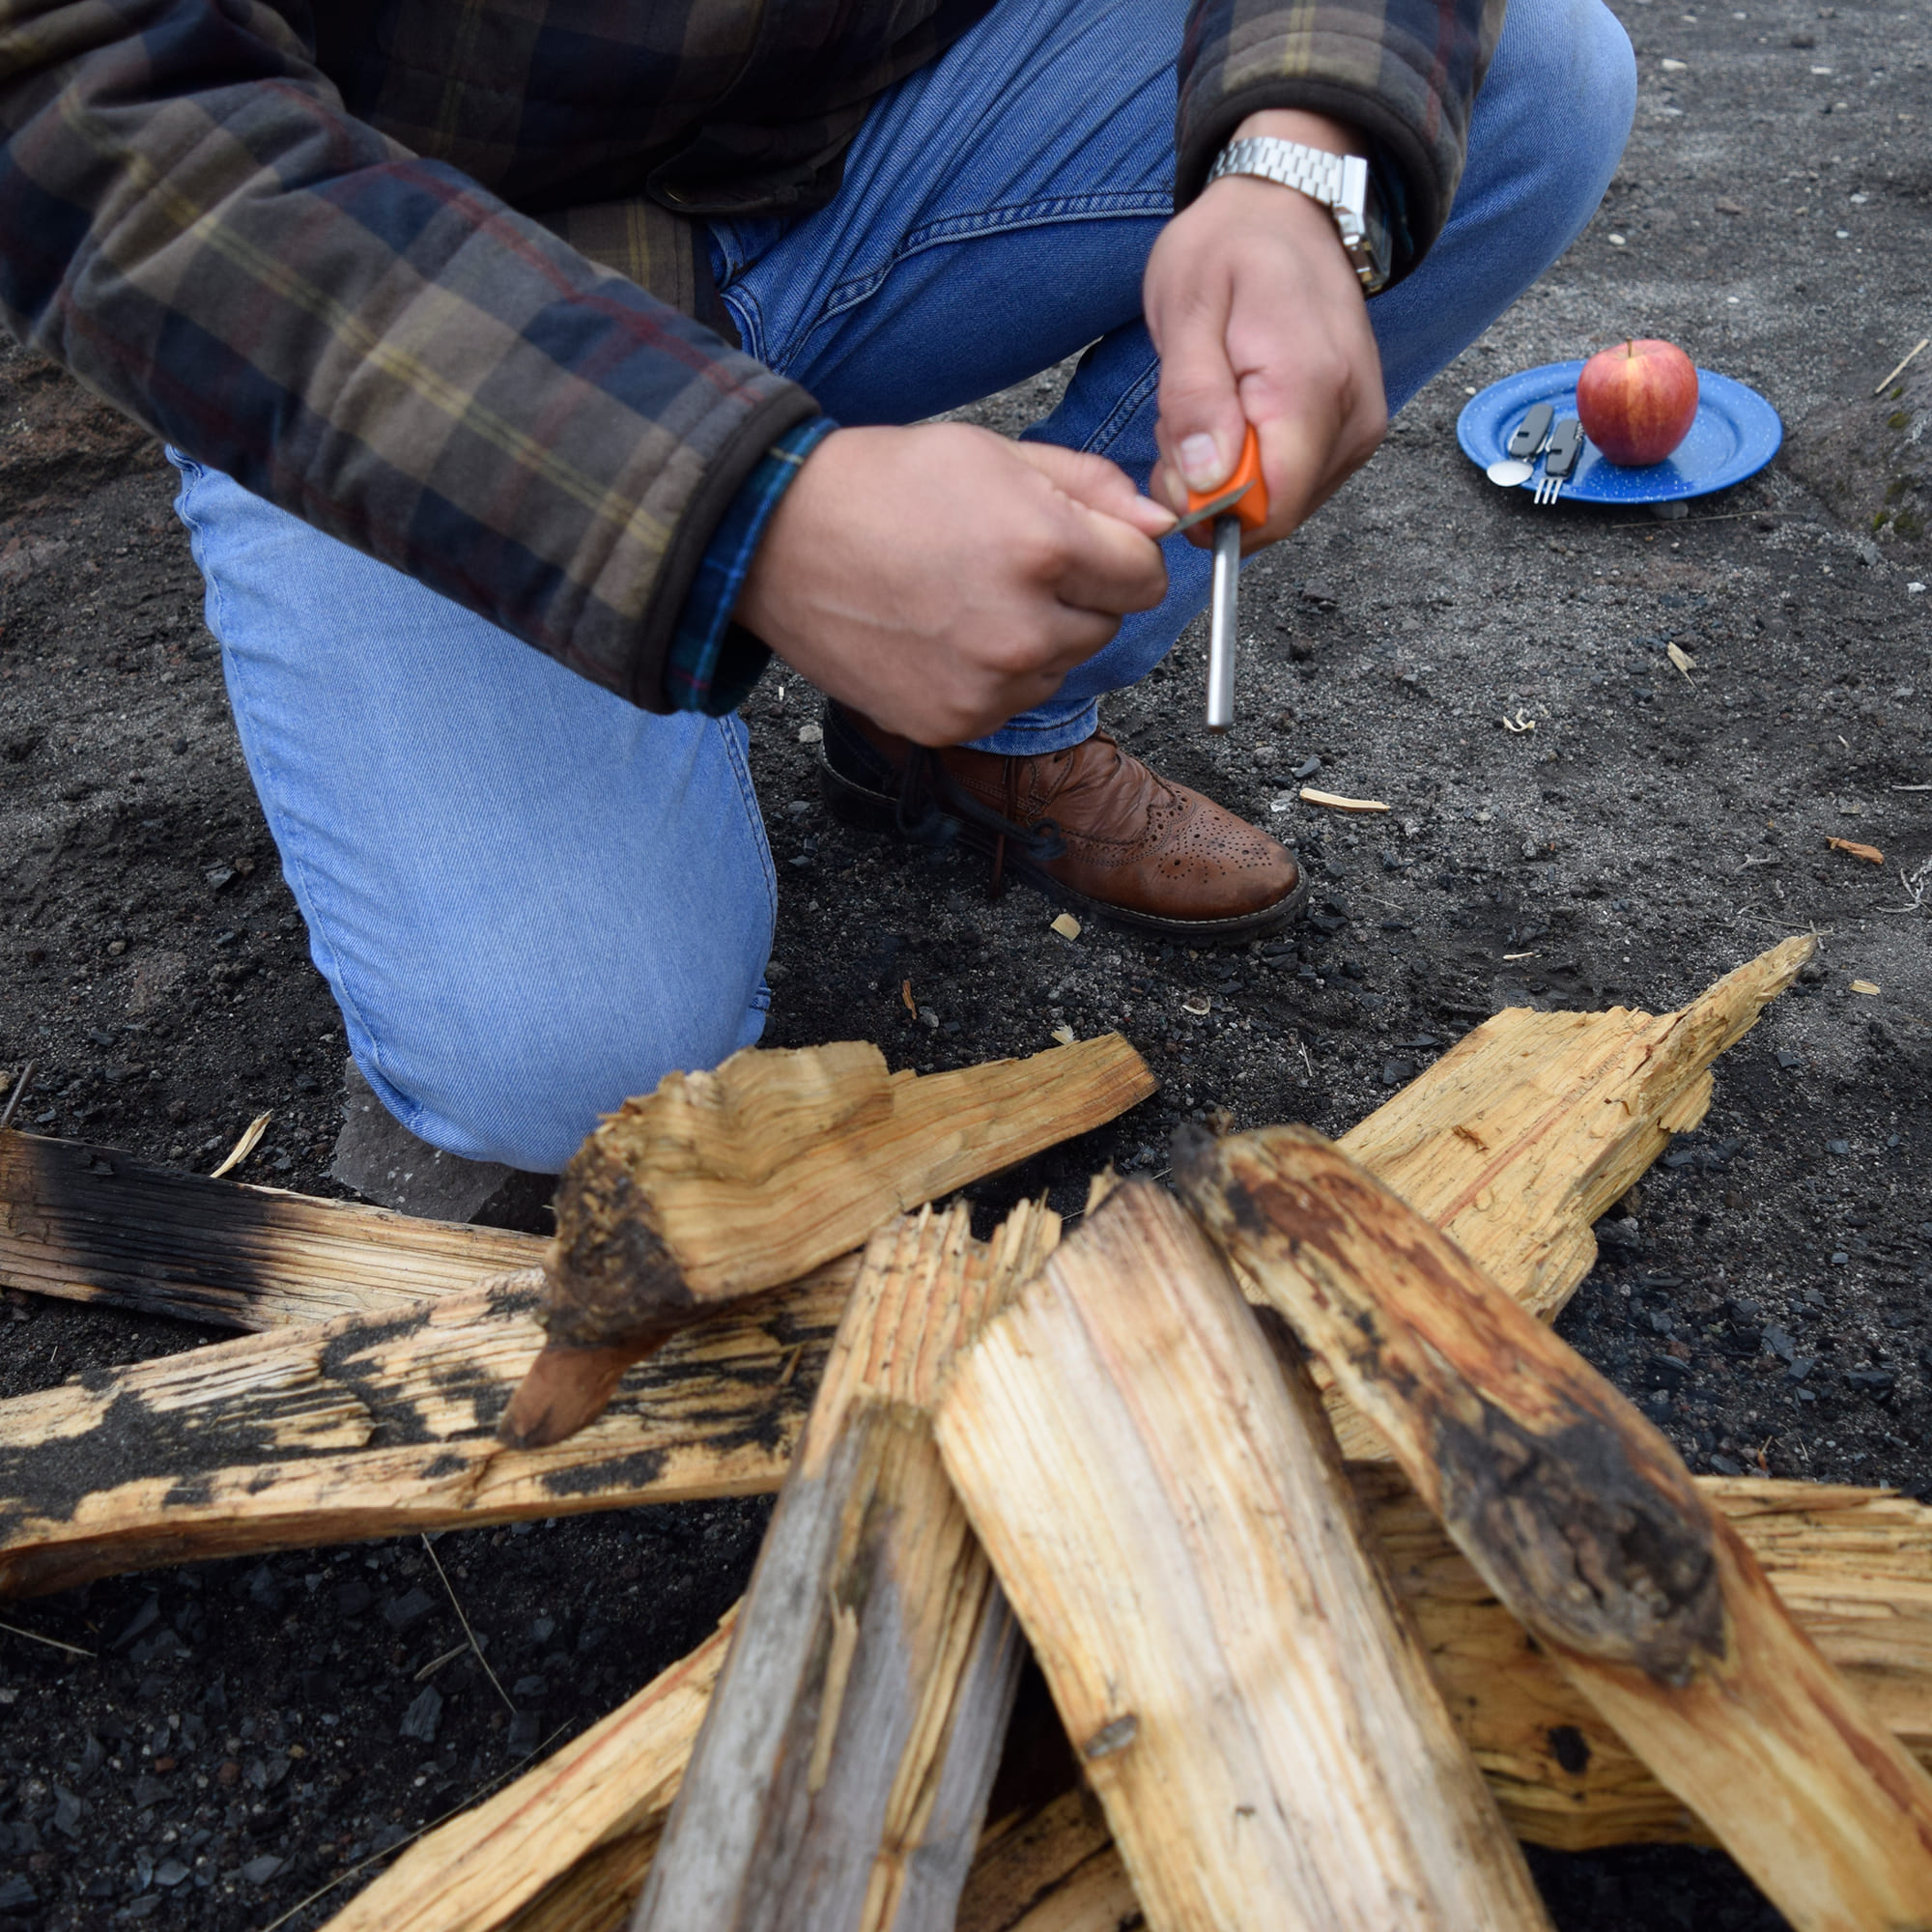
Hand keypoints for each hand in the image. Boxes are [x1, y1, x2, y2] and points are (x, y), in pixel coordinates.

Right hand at [734, 423, 1172, 744]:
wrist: (779, 542)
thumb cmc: (885, 486)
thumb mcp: (997, 454)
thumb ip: (1093, 488)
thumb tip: (1161, 525)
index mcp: (1044, 550)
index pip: (1146, 577)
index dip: (1122, 555)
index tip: (1092, 547)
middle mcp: (1023, 630)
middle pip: (1106, 626)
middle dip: (1076, 596)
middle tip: (1006, 565)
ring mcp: (986, 686)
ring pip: (1061, 670)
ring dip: (1035, 640)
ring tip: (966, 598)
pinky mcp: (953, 722)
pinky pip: (1010, 704)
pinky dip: (991, 677)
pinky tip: (943, 636)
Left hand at [1143, 109, 1387, 548]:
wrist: (1287, 207)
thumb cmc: (1228, 247)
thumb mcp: (1187, 306)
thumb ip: (1195, 397)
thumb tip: (1208, 480)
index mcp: (1311, 385)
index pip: (1274, 506)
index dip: (1214, 509)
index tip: (1174, 464)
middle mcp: (1353, 415)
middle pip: (1277, 512)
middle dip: (1214, 490)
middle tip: (1181, 421)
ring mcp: (1361, 426)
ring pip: (1284, 503)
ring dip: (1229, 476)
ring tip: (1207, 404)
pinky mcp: (1356, 432)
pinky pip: (1296, 483)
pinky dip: (1253, 464)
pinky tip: (1231, 412)